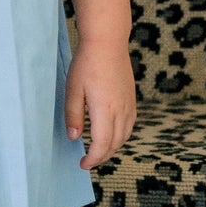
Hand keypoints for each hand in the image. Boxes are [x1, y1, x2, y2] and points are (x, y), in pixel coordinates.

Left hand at [66, 38, 135, 171]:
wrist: (108, 42)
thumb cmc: (86, 63)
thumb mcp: (73, 89)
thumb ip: (73, 115)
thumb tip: (74, 138)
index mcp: (105, 110)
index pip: (102, 144)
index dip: (93, 158)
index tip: (83, 164)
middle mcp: (121, 110)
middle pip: (114, 143)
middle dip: (101, 156)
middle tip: (88, 161)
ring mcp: (129, 104)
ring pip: (124, 136)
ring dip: (112, 147)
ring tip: (98, 151)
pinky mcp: (132, 99)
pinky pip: (129, 125)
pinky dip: (121, 136)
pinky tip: (111, 135)